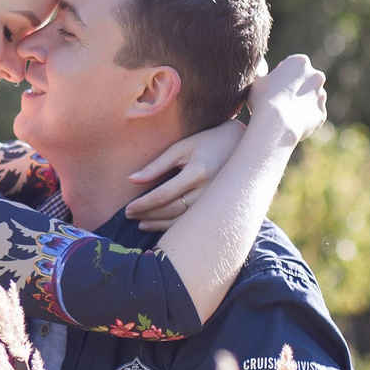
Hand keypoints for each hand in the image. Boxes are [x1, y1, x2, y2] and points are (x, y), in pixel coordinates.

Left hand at [124, 120, 248, 230]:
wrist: (241, 147)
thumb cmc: (207, 143)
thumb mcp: (181, 148)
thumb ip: (157, 165)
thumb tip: (132, 180)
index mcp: (197, 172)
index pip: (163, 195)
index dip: (143, 204)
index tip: (128, 208)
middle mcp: (208, 190)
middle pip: (171, 209)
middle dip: (148, 214)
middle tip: (129, 215)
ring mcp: (215, 202)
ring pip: (183, 221)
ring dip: (159, 224)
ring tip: (141, 224)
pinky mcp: (218, 208)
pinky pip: (193, 223)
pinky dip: (174, 227)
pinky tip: (159, 225)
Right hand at [246, 53, 328, 143]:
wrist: (276, 124)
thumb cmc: (263, 99)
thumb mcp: (256, 80)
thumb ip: (262, 72)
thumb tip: (260, 69)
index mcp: (300, 62)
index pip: (293, 65)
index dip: (283, 75)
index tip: (274, 85)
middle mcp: (316, 76)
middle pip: (307, 80)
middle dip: (297, 87)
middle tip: (281, 99)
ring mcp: (321, 95)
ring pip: (312, 98)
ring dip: (302, 102)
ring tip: (285, 113)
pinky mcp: (322, 113)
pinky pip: (313, 115)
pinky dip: (305, 118)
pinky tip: (291, 122)